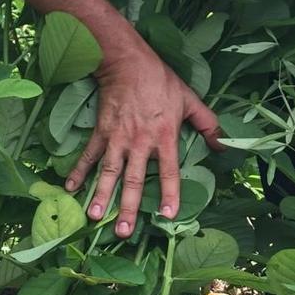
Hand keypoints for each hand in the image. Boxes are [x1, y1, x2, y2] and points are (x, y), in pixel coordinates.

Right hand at [64, 38, 220, 236]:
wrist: (127, 62)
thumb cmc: (161, 81)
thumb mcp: (190, 100)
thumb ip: (208, 123)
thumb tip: (224, 144)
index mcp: (164, 137)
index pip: (169, 171)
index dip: (170, 194)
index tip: (169, 215)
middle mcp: (140, 143)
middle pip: (134, 180)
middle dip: (128, 208)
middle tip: (123, 233)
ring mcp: (117, 139)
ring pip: (108, 173)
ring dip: (101, 196)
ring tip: (94, 217)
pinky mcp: (101, 132)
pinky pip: (89, 155)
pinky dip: (79, 171)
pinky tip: (71, 189)